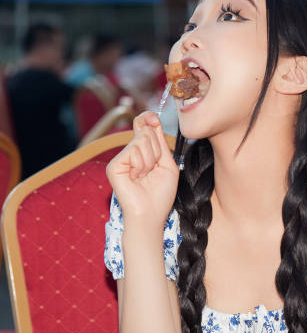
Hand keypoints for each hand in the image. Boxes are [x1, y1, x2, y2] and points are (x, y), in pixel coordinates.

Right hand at [106, 112, 179, 226]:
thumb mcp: (167, 164)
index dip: (148, 119)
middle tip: (153, 169)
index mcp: (142, 153)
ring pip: (141, 141)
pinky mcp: (114, 165)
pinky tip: (137, 177)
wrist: (151, 213)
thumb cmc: (160, 193)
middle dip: (157, 150)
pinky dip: (142, 164)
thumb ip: (160, 143)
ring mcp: (120, 159)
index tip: (155, 118)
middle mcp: (129, 154)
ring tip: (146, 175)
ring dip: (151, 159)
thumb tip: (153, 121)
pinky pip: (133, 151)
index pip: (142, 127)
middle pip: (146, 133)